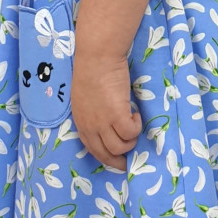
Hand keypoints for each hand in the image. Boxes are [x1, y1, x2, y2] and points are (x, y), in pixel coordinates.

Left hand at [71, 52, 142, 171]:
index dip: (106, 157)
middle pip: (106, 154)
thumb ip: (92, 113)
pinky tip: (135, 114)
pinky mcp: (117, 114)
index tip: (116, 160)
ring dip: (130, 141)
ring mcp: (103, 121)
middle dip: (119, 160)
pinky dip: (136, 127)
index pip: (92, 149)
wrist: (97, 57)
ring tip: (133, 125)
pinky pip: (131, 132)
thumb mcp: (84, 98)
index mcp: (81, 122)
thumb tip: (105, 124)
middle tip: (131, 157)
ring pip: (120, 147)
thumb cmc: (91, 71)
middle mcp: (90, 126)